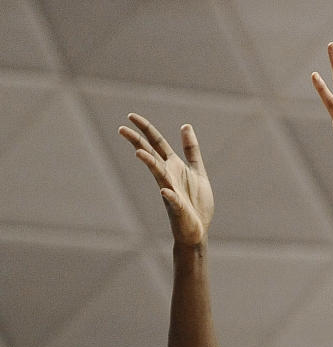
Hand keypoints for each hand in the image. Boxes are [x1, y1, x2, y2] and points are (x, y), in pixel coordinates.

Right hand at [118, 114, 213, 245]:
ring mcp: (170, 191)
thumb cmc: (196, 203)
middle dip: (137, 142)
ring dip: (150, 164)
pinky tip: (165, 191)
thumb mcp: (197, 170)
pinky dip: (170, 195)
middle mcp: (168, 176)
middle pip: (150, 155)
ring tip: (139, 153)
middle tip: (121, 129)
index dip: (145, 129)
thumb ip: (191, 150)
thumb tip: (185, 126)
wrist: (197, 231)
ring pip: (159, 175)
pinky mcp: (178, 208)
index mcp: (173, 166)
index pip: (156, 143)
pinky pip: (173, 201)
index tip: (130, 116)